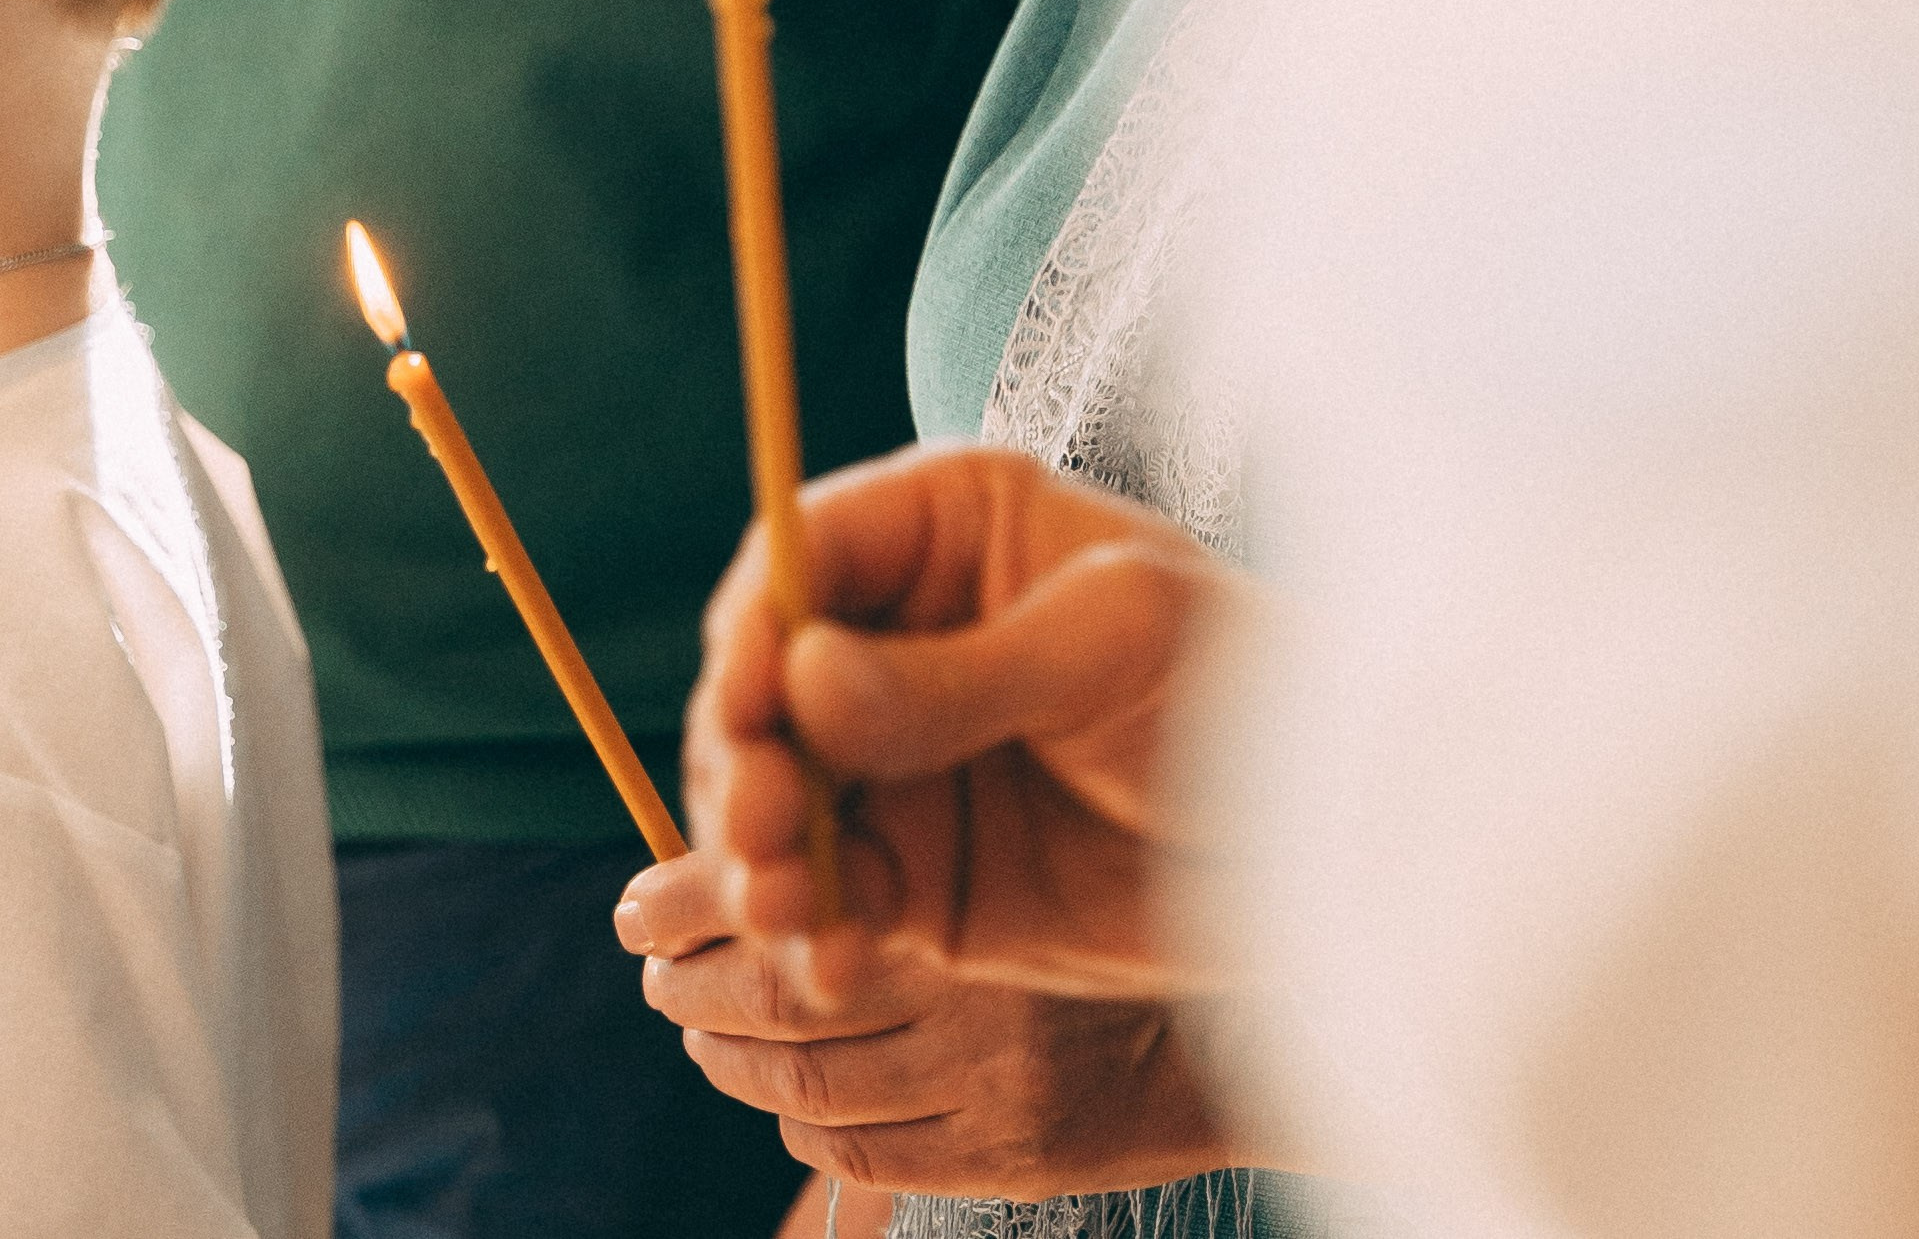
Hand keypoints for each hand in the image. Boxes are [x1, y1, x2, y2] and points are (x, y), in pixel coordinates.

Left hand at [619, 846, 1234, 1195]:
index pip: (791, 908)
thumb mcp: (1011, 798)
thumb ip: (896, 805)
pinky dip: (799, 1116)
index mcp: (970, 896)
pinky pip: (862, 1152)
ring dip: (731, 1053)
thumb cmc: (1120, 856)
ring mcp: (995, 1090)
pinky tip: (783, 1083)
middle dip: (697, 983)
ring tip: (699, 1019)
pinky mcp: (1013, 1153)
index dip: (703, 904)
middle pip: (784, 1009)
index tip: (639, 901)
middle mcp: (980, 1003)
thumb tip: (745, 803)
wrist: (1245, 981)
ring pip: (806, 1090)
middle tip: (654, 960)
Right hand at [684, 444, 1255, 997]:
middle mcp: (904, 632)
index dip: (757, 624)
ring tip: (783, 904)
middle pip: (767, 680)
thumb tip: (803, 677)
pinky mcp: (918, 871)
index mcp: (950, 525)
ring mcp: (902, 756)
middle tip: (764, 823)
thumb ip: (958, 674)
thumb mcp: (1110, 648)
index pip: (807, 552)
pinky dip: (815, 931)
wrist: (1321, 840)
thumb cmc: (1236, 683)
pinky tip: (835, 962)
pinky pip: (831, 897)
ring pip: (782, 795)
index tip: (748, 702)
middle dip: (746, 754)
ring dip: (762, 853)